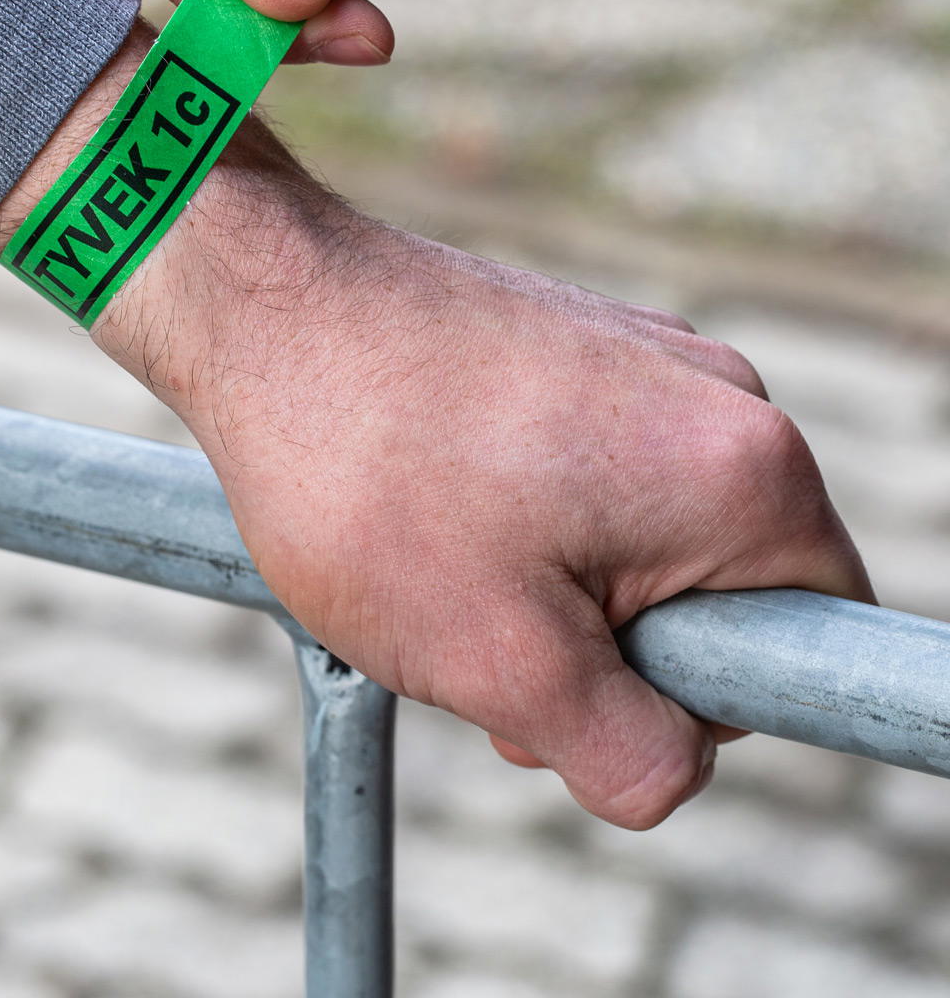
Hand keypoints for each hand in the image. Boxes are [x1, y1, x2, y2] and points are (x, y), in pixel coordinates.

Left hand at [0, 35, 871, 830]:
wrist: (263, 306)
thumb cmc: (366, 476)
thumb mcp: (502, 662)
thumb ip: (630, 753)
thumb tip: (674, 766)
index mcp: (743, 472)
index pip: (809, 641)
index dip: (698, 700)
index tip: (572, 676)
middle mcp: (716, 398)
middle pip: (717, 595)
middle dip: (608, 656)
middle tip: (481, 644)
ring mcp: (642, 361)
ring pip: (639, 542)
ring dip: (552, 594)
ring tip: (433, 572)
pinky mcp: (574, 349)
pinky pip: (588, 478)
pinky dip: (523, 527)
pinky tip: (427, 515)